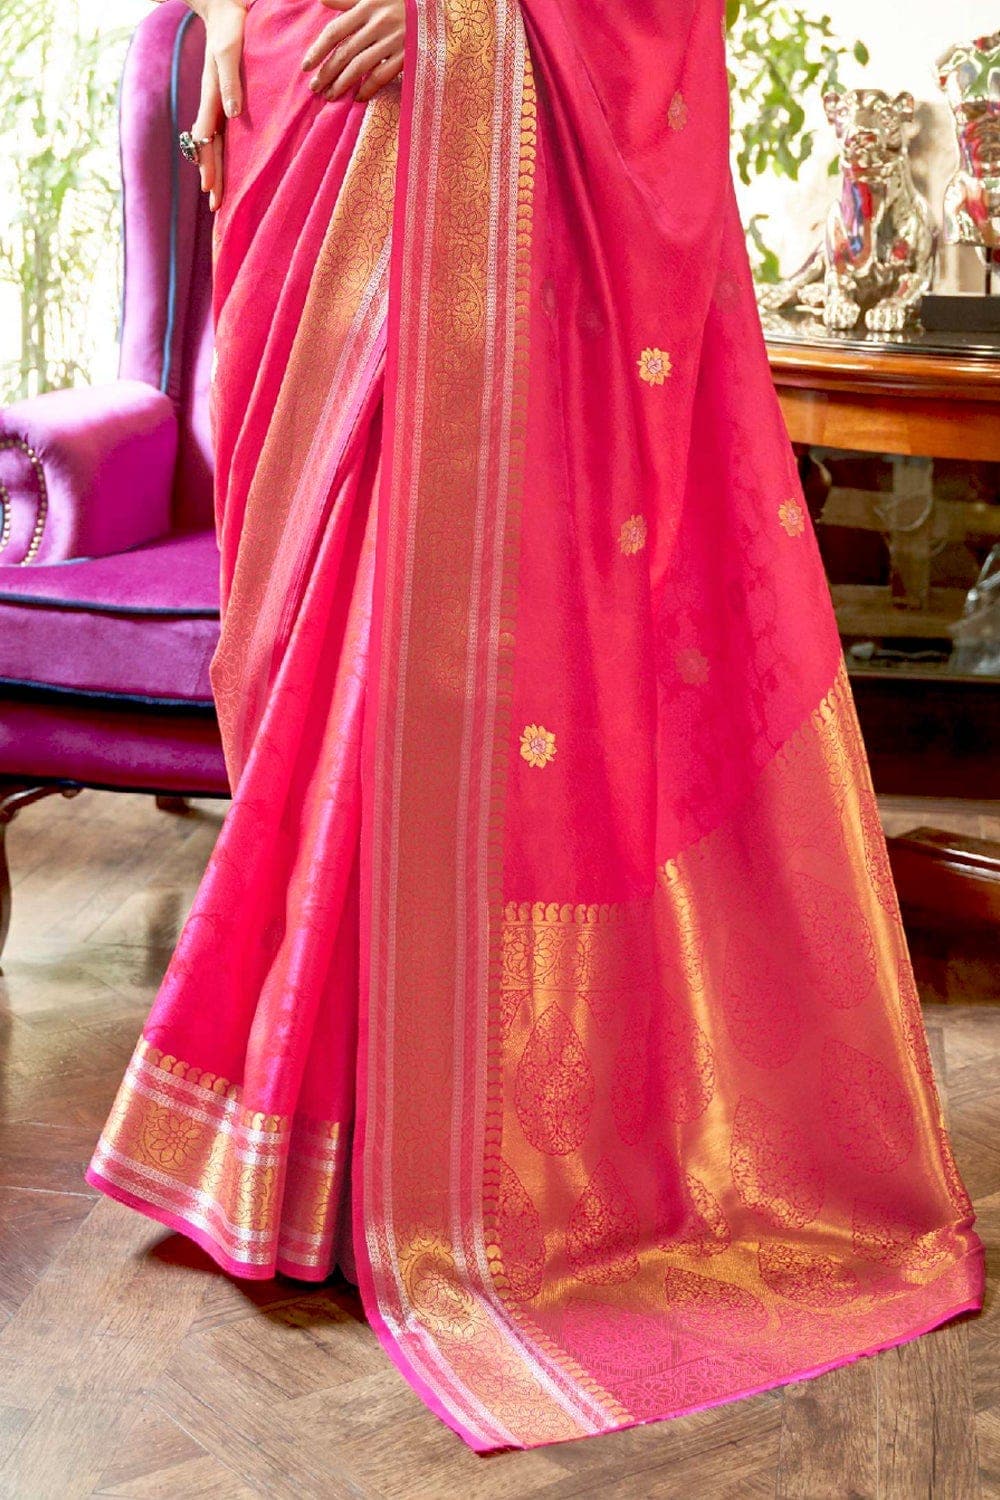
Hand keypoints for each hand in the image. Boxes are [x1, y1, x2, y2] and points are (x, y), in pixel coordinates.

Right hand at [188, 0, 246, 210]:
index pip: (207, 138)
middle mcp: (212, 102)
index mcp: (212, 95)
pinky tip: (225, 163)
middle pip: (208, 147)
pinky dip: (221, 151)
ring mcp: (218, 100)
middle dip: (211, 175)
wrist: (225, 6)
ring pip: (213, 142)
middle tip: (215, 206)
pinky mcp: (227, 96)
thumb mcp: (229, 51)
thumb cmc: (229, 26)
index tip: (211, 188)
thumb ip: (229, 81)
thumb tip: (232, 112)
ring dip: (214, 168)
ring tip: (216, 193)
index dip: (209, 163)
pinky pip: (222, 130)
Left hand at [301, 0, 403, 104]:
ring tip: (331, 96)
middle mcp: (378, 24)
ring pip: (361, 67)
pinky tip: (358, 97)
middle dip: (327, 72)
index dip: (318, 50)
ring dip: (343, 84)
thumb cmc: (400, 0)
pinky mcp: (407, 55)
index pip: (335, 31)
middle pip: (345, 52)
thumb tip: (321, 0)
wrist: (436, 8)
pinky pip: (383, 76)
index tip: (306, 66)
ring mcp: (393, 41)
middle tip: (315, 88)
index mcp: (367, 6)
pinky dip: (369, 88)